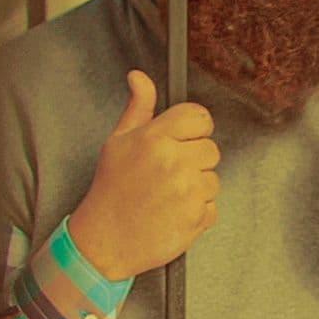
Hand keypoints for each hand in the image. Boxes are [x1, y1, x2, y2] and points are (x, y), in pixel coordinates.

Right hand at [67, 69, 220, 280]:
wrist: (104, 240)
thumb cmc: (110, 191)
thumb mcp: (118, 142)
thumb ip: (138, 107)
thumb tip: (139, 77)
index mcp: (155, 138)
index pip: (199, 117)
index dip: (193, 129)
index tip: (182, 140)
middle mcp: (174, 161)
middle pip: (211, 148)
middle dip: (193, 160)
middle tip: (167, 174)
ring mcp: (188, 190)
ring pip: (213, 178)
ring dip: (196, 188)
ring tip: (167, 195)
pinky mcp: (197, 216)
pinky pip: (212, 206)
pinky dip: (197, 212)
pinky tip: (172, 212)